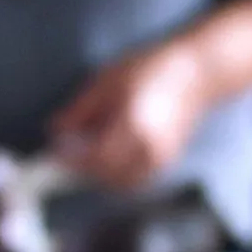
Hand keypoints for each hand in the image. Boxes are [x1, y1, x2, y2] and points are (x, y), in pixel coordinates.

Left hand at [49, 36, 215, 190]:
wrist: (197, 73)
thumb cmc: (153, 68)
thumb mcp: (108, 80)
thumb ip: (80, 109)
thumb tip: (56, 130)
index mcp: (132, 125)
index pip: (93, 157)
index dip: (70, 159)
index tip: (54, 152)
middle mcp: (148, 147)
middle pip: (104, 175)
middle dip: (82, 168)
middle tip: (68, 151)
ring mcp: (160, 158)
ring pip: (119, 183)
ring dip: (99, 174)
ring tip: (89, 150)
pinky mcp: (166, 162)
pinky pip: (135, 180)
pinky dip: (117, 174)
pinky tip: (109, 154)